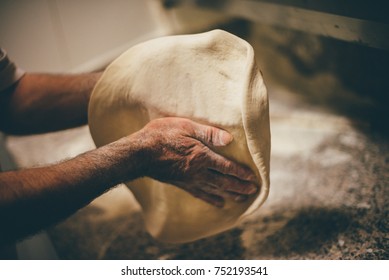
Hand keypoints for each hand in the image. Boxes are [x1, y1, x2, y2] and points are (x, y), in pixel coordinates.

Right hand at [136, 117, 258, 206]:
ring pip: (215, 190)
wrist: (140, 154)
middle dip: (240, 186)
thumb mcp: (185, 127)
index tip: (253, 178)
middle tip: (253, 191)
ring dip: (230, 194)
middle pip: (224, 181)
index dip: (241, 173)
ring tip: (242, 199)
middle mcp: (198, 171)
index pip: (227, 167)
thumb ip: (208, 133)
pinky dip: (211, 199)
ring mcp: (190, 180)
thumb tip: (229, 139)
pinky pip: (200, 194)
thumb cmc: (162, 136)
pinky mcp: (181, 184)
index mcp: (202, 156)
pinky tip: (218, 203)